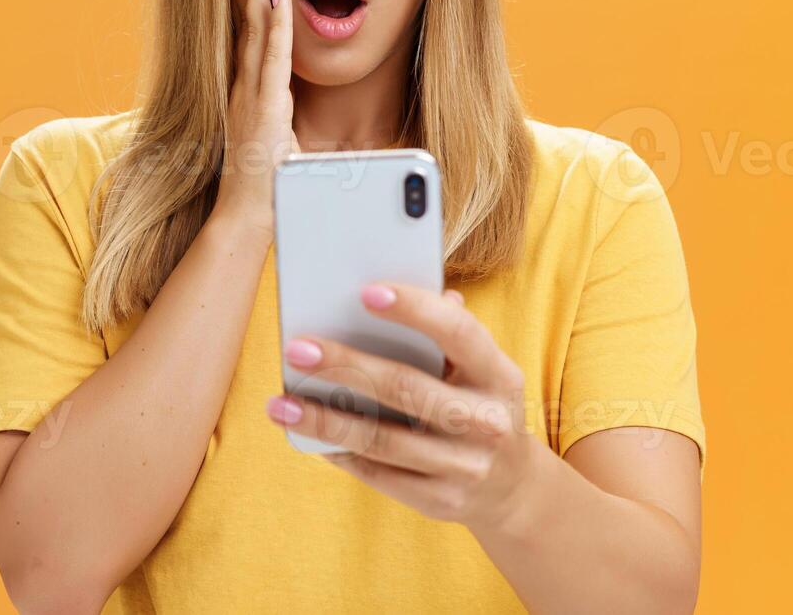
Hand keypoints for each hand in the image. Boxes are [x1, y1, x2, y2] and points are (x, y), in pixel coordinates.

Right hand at [212, 0, 297, 233]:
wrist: (246, 217)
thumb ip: (287, 135)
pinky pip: (273, 56)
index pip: (247, 41)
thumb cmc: (264, 189)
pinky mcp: (265, 106)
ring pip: (254, 33)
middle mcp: (244, 90)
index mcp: (247, 97)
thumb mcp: (279, 151)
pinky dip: (276, 25)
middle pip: (244, 26)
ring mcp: (251, 96)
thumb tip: (302, 137)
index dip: (247, 5)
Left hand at [266, 282, 540, 529]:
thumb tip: (387, 294)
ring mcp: (465, 467)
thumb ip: (444, 334)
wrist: (511, 487)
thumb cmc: (478, 406)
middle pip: (406, 388)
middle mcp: (488, 423)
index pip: (458, 334)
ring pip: (382, 439)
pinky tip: (307, 435)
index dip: (414, 310)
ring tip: (280, 404)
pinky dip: (338, 451)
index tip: (365, 292)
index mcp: (500, 376)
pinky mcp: (439, 500)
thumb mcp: (480, 370)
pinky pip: (378, 473)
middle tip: (297, 349)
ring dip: (324, 421)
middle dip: (346, 366)